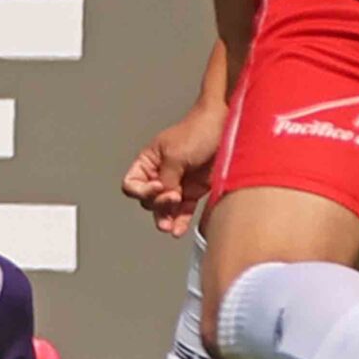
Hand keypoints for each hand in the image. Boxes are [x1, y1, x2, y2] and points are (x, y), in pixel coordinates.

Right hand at [120, 103, 224, 237]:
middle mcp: (160, 174)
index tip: (157, 186)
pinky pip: (183, 211)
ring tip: (169, 226)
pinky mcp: (194, 191)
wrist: (226, 128)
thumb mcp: (175, 154)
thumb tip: (165, 198)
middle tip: (173, 197)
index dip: (140, 190)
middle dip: (158, 203)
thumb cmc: (198, 131)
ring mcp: (177, 184)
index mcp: (149, 161)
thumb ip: (166, 179)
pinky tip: (178, 230)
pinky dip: (180, 221)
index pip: (132, 184)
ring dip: (166, 218)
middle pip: (148, 200)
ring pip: (164, 209)